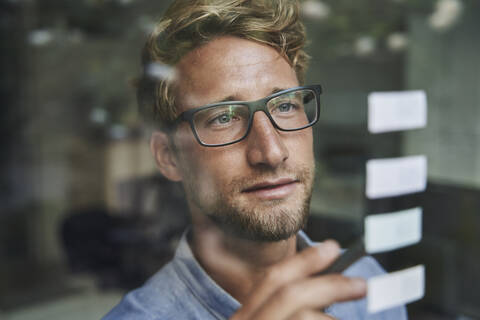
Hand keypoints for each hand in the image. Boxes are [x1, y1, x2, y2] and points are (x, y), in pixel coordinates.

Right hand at [229, 240, 365, 319]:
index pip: (272, 279)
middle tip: (361, 284)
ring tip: (339, 319)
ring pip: (303, 316)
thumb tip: (318, 287)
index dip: (305, 260)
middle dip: (329, 285)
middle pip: (289, 294)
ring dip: (330, 317)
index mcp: (245, 316)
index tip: (332, 247)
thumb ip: (273, 306)